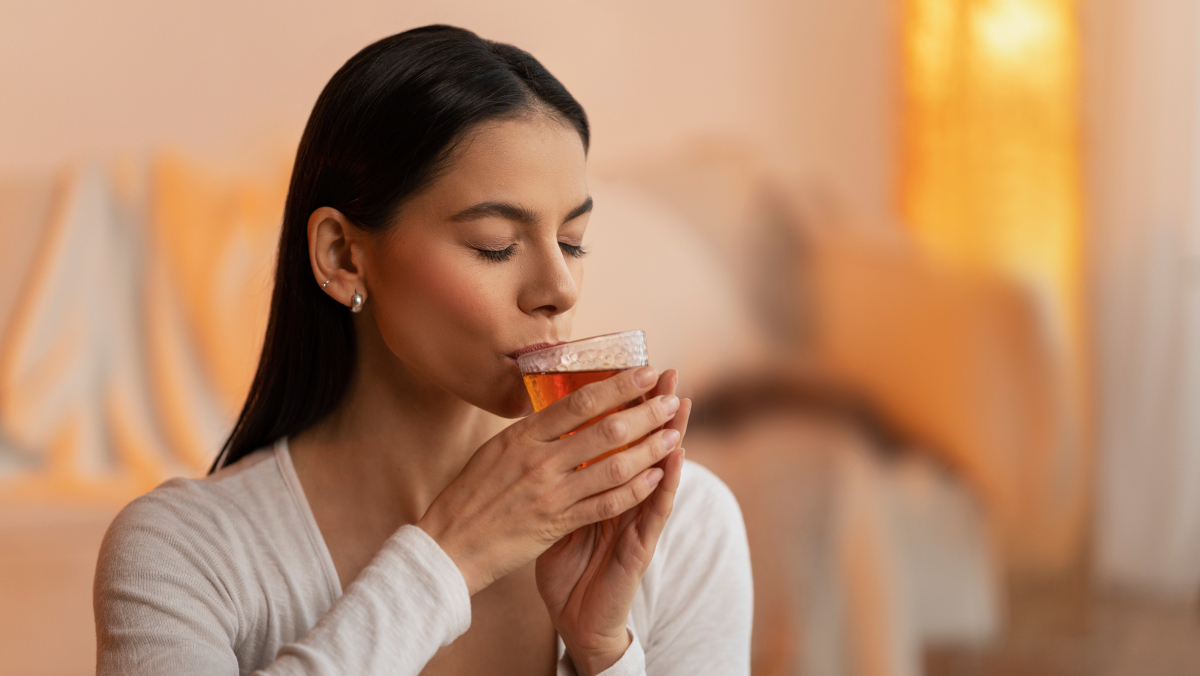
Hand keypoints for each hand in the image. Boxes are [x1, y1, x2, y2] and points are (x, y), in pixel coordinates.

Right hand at [416, 366, 680, 596]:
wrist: (450, 544)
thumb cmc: (470, 496)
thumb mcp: (495, 452)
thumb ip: (530, 433)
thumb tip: (557, 409)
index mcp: (522, 436)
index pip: (579, 401)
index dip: (617, 385)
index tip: (645, 372)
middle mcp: (539, 460)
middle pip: (605, 429)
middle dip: (645, 413)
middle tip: (671, 400)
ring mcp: (550, 493)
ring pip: (613, 465)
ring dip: (649, 449)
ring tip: (673, 435)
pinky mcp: (557, 523)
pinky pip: (606, 504)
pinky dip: (635, 489)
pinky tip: (657, 478)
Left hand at [535, 370, 691, 675]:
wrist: (574, 617)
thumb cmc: (566, 565)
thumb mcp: (559, 514)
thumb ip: (563, 481)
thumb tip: (544, 441)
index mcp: (602, 487)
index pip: (620, 439)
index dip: (629, 407)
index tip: (636, 369)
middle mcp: (626, 498)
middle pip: (645, 446)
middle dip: (656, 409)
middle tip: (669, 373)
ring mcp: (636, 521)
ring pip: (659, 472)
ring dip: (673, 436)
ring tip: (683, 403)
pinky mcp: (640, 546)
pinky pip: (655, 510)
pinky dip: (666, 482)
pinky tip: (676, 458)